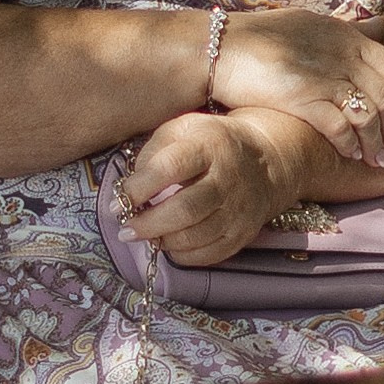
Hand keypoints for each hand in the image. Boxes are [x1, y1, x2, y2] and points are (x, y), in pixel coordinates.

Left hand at [119, 106, 311, 267]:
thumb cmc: (211, 142)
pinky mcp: (244, 233)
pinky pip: (211, 254)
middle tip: (125, 229)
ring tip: (143, 237)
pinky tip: (168, 245)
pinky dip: (183, 255)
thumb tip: (130, 188)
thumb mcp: (182, 128)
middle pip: (185, 209)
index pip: (170, 167)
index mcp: (209, 145)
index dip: (140, 187)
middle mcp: (228, 178)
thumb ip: (154, 151)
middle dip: (149, 224)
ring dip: (163, 241)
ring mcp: (239, 209)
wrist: (266, 159)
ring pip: (197, 236)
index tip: (117, 201)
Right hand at [209, 6, 383, 168]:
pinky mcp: (302, 97)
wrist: (219, 47)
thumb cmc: (257, 37)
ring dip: (378, 142)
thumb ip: (340, 35)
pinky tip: (353, 155)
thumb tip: (368, 36)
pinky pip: (339, 126)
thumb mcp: (308, 24)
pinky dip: (350, 143)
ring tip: (380, 162)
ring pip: (367, 116)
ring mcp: (323, 76)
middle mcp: (341, 56)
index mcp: (346, 37)